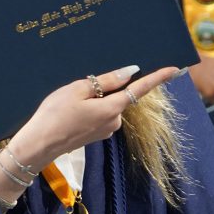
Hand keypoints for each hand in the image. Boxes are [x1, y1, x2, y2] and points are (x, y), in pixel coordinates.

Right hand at [0, 65, 178, 200]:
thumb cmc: (55, 114)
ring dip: (96, 98)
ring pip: (107, 105)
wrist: (39, 144)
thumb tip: (129, 72)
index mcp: (112, 108)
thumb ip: (105, 81)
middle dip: (107, 87)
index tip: (174, 69)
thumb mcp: (77, 90)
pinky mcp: (96, 135)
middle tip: (80, 85)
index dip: (157, 78)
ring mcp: (106, 130)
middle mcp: (114, 121)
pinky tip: (71, 109)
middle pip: (119, 96)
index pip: (139, 90)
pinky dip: (91, 108)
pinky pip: (100, 114)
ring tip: (70, 99)